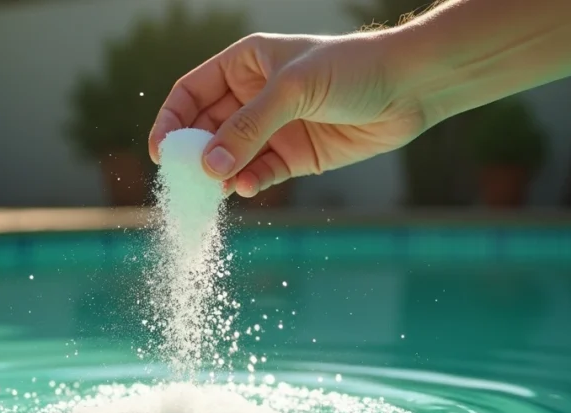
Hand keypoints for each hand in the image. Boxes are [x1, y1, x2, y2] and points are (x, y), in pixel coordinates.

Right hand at [148, 32, 427, 197]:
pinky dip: (249, 183)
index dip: (171, 119)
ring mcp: (273, 128)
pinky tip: (245, 188)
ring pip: (231, 156)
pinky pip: (259, 173)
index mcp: (244, 64)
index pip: (191, 92)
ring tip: (214, 190)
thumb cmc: (351, 69)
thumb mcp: (292, 91)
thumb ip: (248, 129)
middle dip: (194, 154)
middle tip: (184, 180)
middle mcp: (253, 96)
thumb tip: (209, 166)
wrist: (409, 89)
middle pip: (206, 129)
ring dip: (220, 173)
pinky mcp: (294, 157)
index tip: (161, 151)